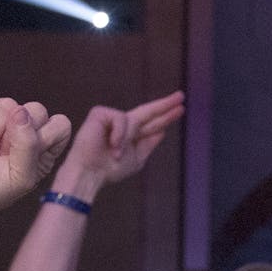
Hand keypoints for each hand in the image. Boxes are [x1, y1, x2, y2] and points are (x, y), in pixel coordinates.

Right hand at [0, 95, 71, 220]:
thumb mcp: (21, 178)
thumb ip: (30, 145)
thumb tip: (19, 111)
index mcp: (42, 147)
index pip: (60, 125)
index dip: (44, 137)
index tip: (25, 158)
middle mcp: (23, 129)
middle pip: (36, 109)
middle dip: (14, 136)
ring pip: (6, 104)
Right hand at [52, 91, 184, 198]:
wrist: (90, 173)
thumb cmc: (110, 169)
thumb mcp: (136, 158)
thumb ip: (149, 143)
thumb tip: (162, 130)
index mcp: (131, 136)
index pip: (152, 124)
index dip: (166, 117)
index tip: (181, 109)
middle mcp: (123, 125)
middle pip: (148, 112)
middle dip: (164, 105)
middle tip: (181, 96)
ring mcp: (111, 118)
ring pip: (133, 119)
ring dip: (126, 139)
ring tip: (115, 154)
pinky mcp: (99, 114)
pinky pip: (120, 119)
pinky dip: (118, 134)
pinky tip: (111, 145)